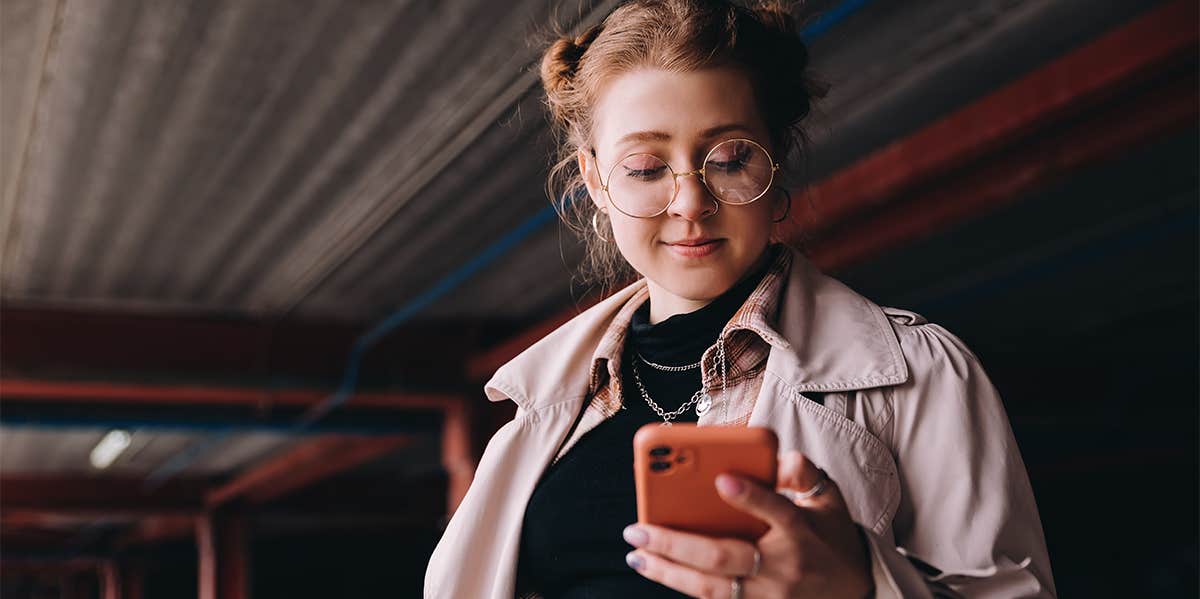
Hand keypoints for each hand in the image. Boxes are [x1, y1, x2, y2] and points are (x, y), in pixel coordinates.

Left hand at [623, 451, 873, 597]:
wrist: (855, 590)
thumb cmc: (831, 536)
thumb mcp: (829, 498)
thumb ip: (803, 474)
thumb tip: (779, 459)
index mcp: (801, 530)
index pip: (777, 510)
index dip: (749, 496)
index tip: (720, 478)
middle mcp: (782, 567)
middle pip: (724, 556)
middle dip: (676, 543)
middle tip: (638, 529)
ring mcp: (769, 596)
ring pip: (712, 588)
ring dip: (669, 572)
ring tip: (637, 554)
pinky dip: (685, 587)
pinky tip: (659, 570)